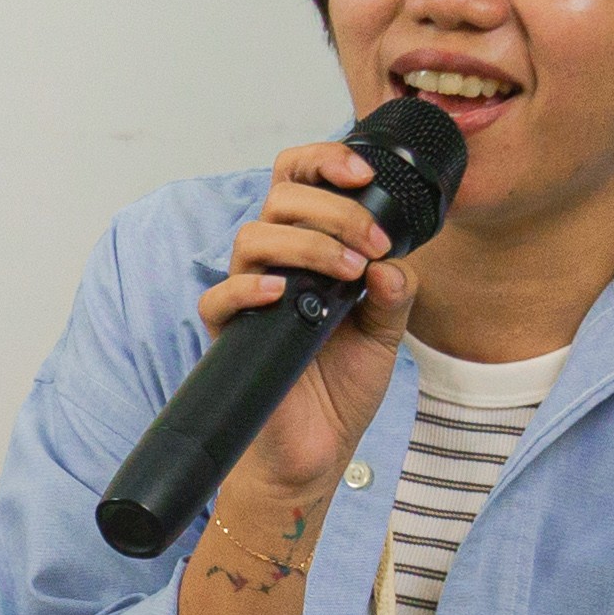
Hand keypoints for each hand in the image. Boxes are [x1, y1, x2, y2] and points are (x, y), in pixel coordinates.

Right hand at [193, 140, 416, 508]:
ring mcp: (251, 299)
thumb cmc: (340, 390)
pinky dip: (247, 289)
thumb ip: (394, 294)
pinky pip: (219, 298)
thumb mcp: (386, 334)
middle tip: (371, 244)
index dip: (324, 161)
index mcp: (311, 251)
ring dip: (307, 244)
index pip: (300, 182)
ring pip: (253, 237)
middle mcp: (277, 266)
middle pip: (280, 198)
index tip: (363, 174)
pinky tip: (282, 295)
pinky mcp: (231, 335)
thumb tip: (392, 264)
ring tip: (347, 274)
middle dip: (333, 210)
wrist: (316, 453)